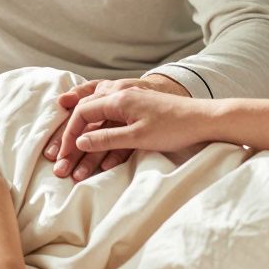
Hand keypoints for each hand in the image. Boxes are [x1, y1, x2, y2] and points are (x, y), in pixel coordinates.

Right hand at [43, 76, 187, 180]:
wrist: (206, 120)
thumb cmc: (175, 127)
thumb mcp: (137, 137)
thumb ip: (106, 139)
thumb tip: (80, 142)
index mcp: (118, 99)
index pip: (83, 113)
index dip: (70, 134)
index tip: (64, 155)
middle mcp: (122, 98)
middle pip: (87, 117)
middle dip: (73, 142)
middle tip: (62, 162)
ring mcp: (132, 106)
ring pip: (101, 125)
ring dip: (89, 147)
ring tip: (78, 169)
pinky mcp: (141, 116)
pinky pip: (116, 128)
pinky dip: (107, 145)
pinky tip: (103, 162)